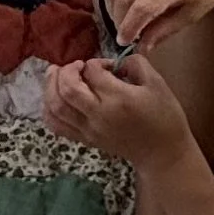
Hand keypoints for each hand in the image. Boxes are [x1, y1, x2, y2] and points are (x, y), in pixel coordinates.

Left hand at [41, 48, 198, 174]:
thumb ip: (136, 64)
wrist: (162, 152)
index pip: (92, 73)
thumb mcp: (157, 83)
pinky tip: (55, 98)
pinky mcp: (85, 140)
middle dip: (66, 70)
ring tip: (57, 74)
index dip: (96, 62)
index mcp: (119, 98)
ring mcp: (89, 130)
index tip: (106, 66)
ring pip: (55, 107)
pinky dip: (49, 109)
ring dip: (51, 86)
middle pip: (66, 89)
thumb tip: (114, 62)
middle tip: (77, 66)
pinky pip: (56, 125)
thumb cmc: (164, 116)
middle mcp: (98, 115)